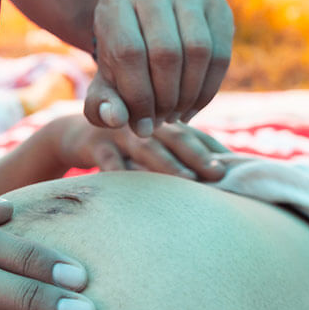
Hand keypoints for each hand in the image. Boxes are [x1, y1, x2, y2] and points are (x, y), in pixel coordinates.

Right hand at [52, 115, 229, 180]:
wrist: (73, 134)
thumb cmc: (122, 147)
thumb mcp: (148, 147)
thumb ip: (175, 158)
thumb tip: (217, 179)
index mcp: (162, 121)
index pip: (193, 133)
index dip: (213, 148)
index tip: (235, 167)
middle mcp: (144, 121)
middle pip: (175, 136)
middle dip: (198, 155)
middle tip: (219, 173)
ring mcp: (119, 131)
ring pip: (145, 146)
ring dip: (167, 163)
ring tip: (187, 181)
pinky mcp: (94, 143)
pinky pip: (107, 158)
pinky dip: (120, 172)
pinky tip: (135, 188)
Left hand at [86, 0, 234, 136]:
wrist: (145, 32)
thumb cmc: (121, 65)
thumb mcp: (104, 86)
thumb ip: (101, 106)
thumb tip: (116, 118)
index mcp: (114, 2)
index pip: (130, 53)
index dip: (138, 98)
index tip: (141, 127)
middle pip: (166, 52)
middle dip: (166, 98)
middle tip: (162, 121)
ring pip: (198, 50)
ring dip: (189, 94)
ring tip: (176, 115)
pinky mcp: (215, 3)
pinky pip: (221, 53)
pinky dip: (209, 88)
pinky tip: (193, 106)